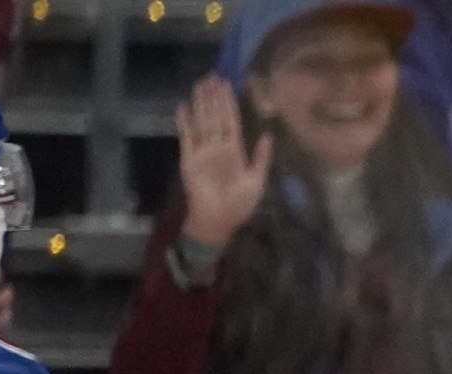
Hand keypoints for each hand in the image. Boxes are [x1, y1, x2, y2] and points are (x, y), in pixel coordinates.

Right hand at [174, 76, 270, 249]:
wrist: (219, 220)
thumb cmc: (240, 204)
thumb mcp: (257, 181)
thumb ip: (261, 158)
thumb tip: (267, 136)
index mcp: (236, 151)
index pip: (231, 121)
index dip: (229, 103)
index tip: (227, 85)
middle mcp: (219, 147)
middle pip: (216, 117)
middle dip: (214, 97)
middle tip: (212, 76)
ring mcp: (203, 151)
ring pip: (202, 122)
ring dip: (201, 103)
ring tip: (199, 84)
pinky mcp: (189, 158)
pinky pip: (187, 137)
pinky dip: (185, 122)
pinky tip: (183, 106)